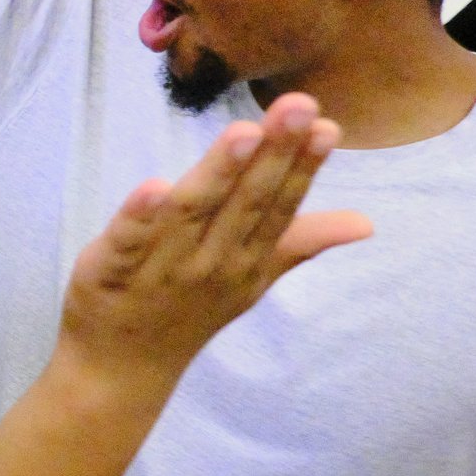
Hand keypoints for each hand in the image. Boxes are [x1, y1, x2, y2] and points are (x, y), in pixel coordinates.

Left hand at [58, 92, 368, 381]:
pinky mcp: (109, 271)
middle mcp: (210, 264)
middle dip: (273, 154)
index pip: (279, 207)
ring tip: (243, 132)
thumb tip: (366, 222)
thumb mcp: (252, 277)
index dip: (302, 167)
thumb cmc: (189, 310)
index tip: (327, 125)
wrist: (121, 369)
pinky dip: (138, 217)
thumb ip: (300, 242)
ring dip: (218, 174)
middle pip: (245, 203)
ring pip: (191, 215)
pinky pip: (125, 242)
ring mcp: (160, 269)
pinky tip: (153, 185)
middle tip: (299, 106)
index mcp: (245, 260)